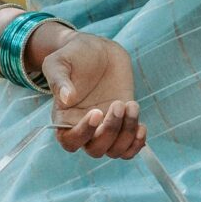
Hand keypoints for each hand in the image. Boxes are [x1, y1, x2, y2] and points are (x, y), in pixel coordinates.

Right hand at [37, 29, 145, 159]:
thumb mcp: (59, 62)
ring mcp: (105, 129)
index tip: (96, 112)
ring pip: (115, 150)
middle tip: (118, 104)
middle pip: (96, 150)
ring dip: (127, 133)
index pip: (70, 141)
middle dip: (110, 131)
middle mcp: (84, 129)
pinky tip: (141, 126)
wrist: (99, 50)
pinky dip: (137, 143)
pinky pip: (129, 148)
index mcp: (64, 118)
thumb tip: (66, 98)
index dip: (83, 133)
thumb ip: (58, 80)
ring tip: (131, 105)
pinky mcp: (123, 125)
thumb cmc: (74, 56)